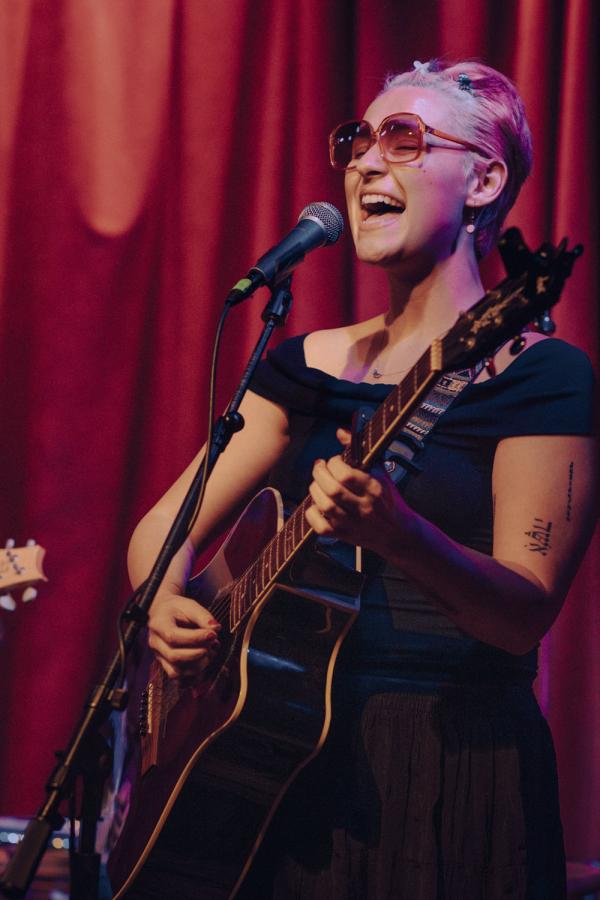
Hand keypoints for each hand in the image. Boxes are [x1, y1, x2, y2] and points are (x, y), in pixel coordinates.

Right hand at [147, 589, 220, 679]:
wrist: (163, 612)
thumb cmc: (177, 608)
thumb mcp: (190, 605)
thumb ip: (203, 616)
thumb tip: (216, 629)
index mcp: (158, 624)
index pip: (173, 636)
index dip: (195, 638)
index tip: (213, 634)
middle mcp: (155, 642)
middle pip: (174, 656)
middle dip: (198, 653)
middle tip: (213, 643)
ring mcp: (158, 655)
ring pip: (176, 671)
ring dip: (198, 665)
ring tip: (210, 651)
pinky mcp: (165, 664)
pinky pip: (178, 676)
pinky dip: (193, 673)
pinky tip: (204, 659)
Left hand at [305, 428, 416, 556]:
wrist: (397, 532)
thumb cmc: (388, 499)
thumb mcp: (381, 472)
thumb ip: (361, 450)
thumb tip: (341, 432)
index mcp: (374, 488)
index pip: (346, 475)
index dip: (334, 463)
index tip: (335, 461)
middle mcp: (363, 506)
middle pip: (331, 489)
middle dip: (319, 473)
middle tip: (320, 468)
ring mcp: (352, 523)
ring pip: (324, 505)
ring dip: (315, 490)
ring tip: (318, 483)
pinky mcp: (343, 535)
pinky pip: (320, 526)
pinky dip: (312, 514)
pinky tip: (317, 505)